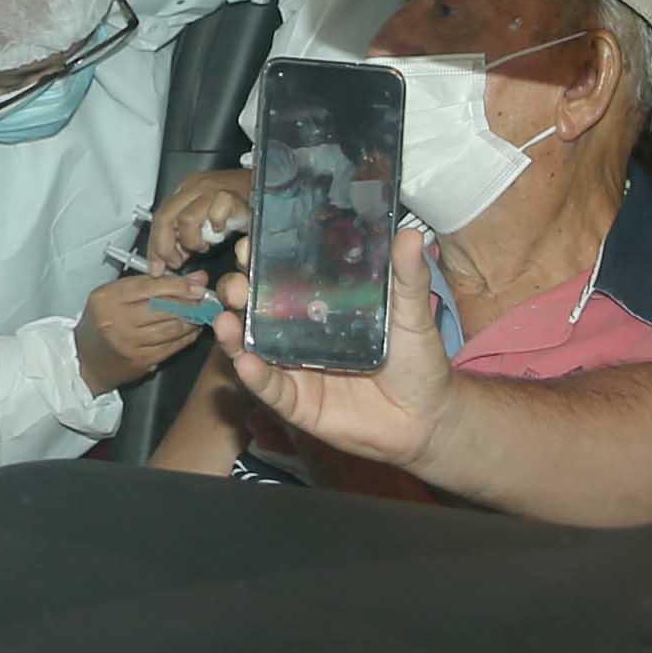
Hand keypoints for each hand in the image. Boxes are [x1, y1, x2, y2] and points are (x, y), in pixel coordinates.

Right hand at [75, 272, 213, 394]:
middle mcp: (116, 320)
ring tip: (201, 314)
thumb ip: (151, 284)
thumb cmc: (103, 321)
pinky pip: (172, 346)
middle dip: (190, 303)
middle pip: (163, 307)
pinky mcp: (141, 360)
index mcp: (108, 298)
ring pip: (171, 328)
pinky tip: (192, 330)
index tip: (197, 285)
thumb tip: (195, 278)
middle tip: (205, 300)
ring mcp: (129, 343)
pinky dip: (186, 337)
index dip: (178, 285)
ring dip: (192, 320)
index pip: (150, 287)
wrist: (85, 360)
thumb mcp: (116, 295)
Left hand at [150, 167, 253, 270]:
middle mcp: (194, 187)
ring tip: (204, 246)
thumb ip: (188, 234)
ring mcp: (211, 189)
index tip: (155, 266)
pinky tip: (222, 232)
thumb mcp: (206, 218)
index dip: (154, 245)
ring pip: (186, 219)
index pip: (159, 218)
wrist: (267, 186)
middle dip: (165, 246)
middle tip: (176, 262)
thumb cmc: (239, 204)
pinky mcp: (230, 195)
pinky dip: (216, 229)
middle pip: (164, 217)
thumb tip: (174, 256)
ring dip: (191, 241)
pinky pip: (214, 216)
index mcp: (185, 191)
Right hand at [218, 224, 456, 470]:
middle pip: (256, 307)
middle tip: (236, 284)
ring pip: (252, 346)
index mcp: (320, 303)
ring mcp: (294, 367)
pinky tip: (245, 362)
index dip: (261, 258)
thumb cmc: (417, 361)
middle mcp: (299, 332)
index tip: (250, 243)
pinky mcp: (296, 401)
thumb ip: (407, 278)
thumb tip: (409, 235)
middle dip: (238, 292)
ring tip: (225, 319)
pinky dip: (255, 376)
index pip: (282, 275)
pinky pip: (269, 388)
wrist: (426, 417)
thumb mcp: (412, 314)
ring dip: (233, 332)